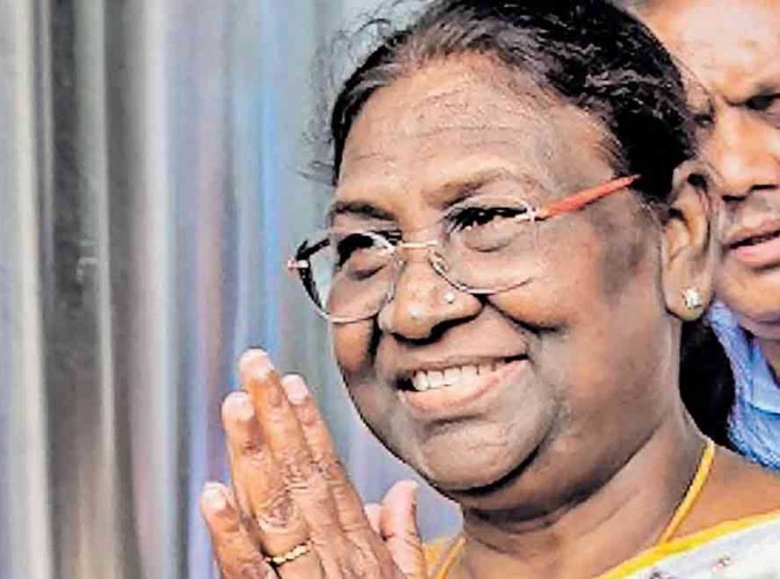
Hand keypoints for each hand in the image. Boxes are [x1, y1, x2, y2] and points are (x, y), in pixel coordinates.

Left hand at [200, 349, 426, 577]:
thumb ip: (400, 536)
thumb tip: (404, 492)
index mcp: (357, 544)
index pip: (329, 470)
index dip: (309, 424)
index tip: (293, 383)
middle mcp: (331, 552)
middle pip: (300, 474)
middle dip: (277, 414)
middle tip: (256, 366)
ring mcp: (302, 578)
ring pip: (274, 507)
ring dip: (253, 453)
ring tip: (237, 405)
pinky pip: (248, 567)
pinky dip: (230, 531)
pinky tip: (212, 494)